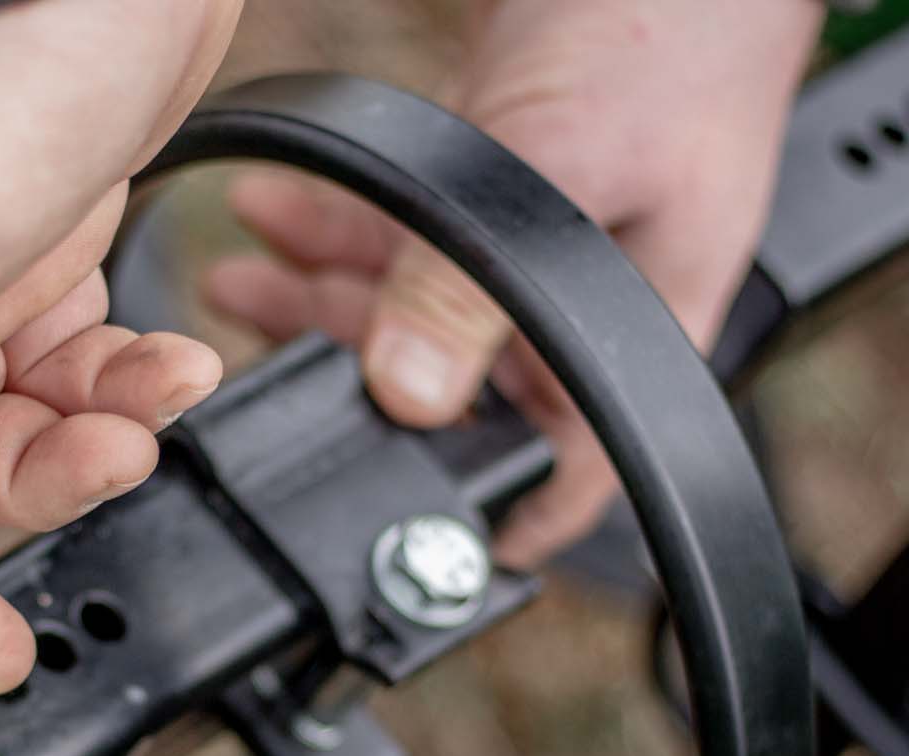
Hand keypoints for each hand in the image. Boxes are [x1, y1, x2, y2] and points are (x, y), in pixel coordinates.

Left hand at [205, 0, 819, 566]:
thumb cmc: (672, 38)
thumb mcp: (557, 173)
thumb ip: (468, 288)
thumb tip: (404, 391)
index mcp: (635, 339)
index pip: (570, 470)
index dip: (496, 523)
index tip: (405, 552)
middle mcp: (580, 313)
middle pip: (457, 398)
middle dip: (352, 389)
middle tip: (254, 373)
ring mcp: (531, 256)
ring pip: (411, 321)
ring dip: (318, 303)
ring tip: (236, 284)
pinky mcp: (491, 197)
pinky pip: (401, 247)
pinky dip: (335, 237)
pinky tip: (273, 218)